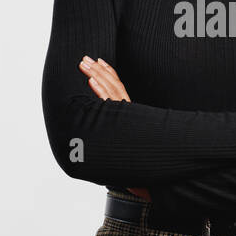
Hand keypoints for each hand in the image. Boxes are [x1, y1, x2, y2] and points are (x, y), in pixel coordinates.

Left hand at [79, 55, 149, 199]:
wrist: (150, 177)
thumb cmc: (136, 160)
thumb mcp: (129, 136)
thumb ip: (122, 126)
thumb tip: (110, 123)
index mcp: (130, 112)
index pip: (119, 87)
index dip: (109, 73)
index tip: (100, 61)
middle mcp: (129, 112)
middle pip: (112, 85)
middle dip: (98, 70)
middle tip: (85, 57)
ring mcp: (125, 117)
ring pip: (110, 91)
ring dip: (96, 76)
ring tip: (85, 64)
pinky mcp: (121, 123)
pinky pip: (109, 105)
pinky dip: (100, 91)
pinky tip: (91, 82)